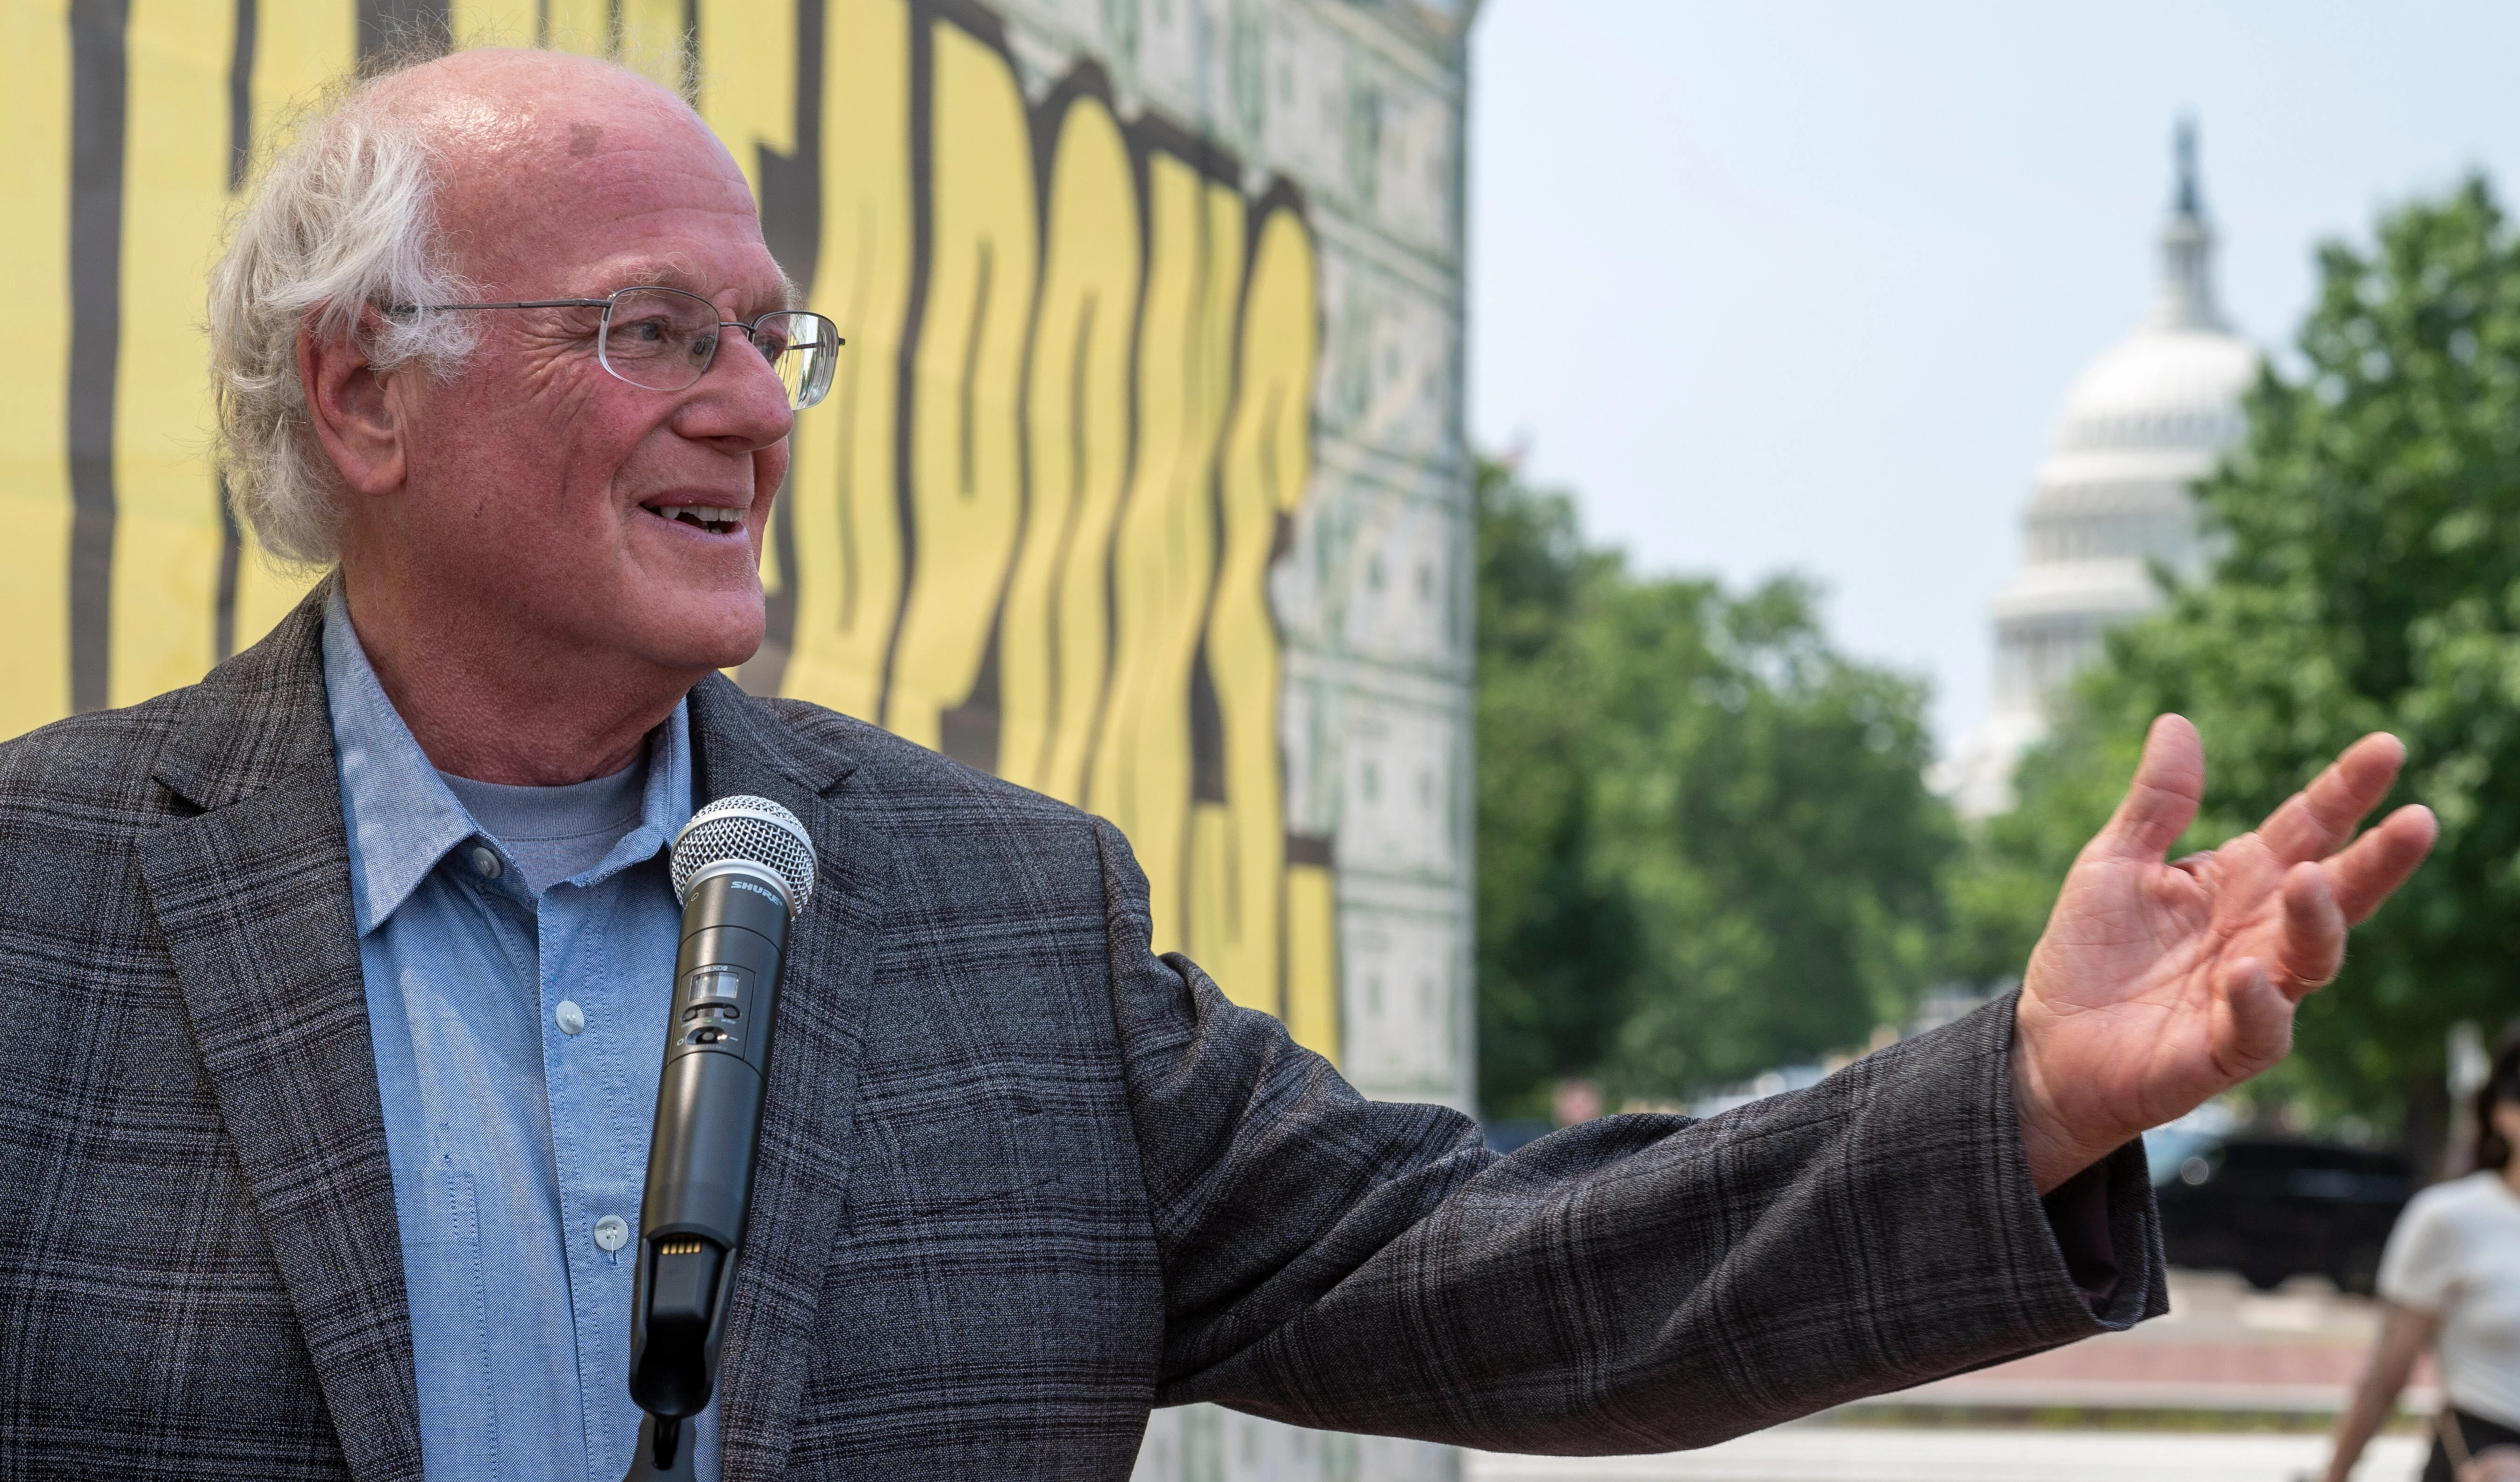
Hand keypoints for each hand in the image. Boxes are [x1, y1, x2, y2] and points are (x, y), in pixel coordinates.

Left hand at [2010, 715, 2437, 1191]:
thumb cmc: (2090, 952)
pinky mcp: (2228, 1048)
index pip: (2308, 828)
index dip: (2346, 790)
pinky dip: (2260, 1001)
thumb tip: (2177, 722)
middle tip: (2418, 819)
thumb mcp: (2113, 862)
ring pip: (2314, 957)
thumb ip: (2156, 802)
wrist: (2049, 1043)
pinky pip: (2262, 1028)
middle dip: (2380, 858)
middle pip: (2336, 891)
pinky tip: (2246, 973)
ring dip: (2316, 919)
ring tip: (2306, 879)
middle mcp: (2261, 933)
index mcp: (2240, 880)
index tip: (2386, 747)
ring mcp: (2254, 992)